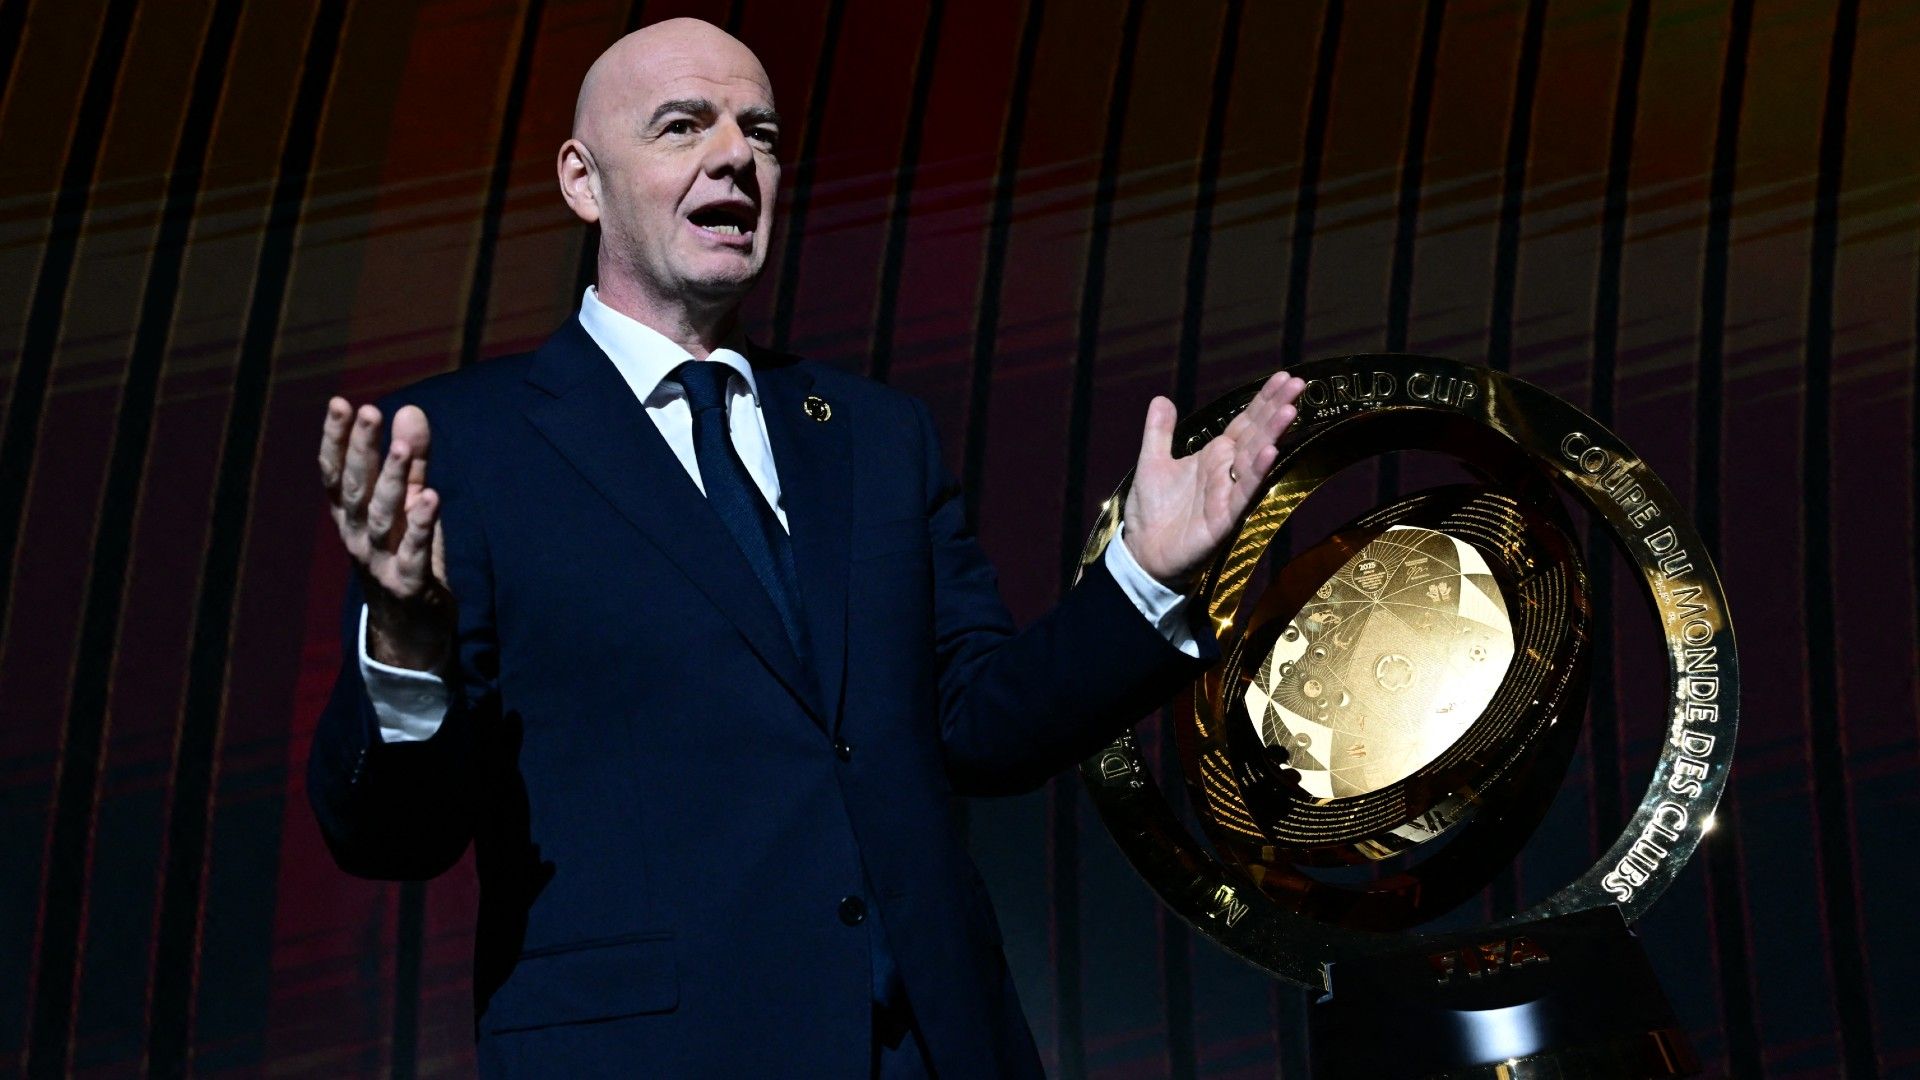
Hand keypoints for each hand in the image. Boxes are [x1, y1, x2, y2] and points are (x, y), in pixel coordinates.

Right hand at [319, 398, 453, 670]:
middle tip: (368, 411)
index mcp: (351, 514)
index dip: (335, 439)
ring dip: (391, 481)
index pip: (336, 472)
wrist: (410, 626)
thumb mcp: (408, 503)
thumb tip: (411, 408)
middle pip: (356, 488)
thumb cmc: (404, 554)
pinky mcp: (408, 584)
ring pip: (382, 517)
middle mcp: (356, 535)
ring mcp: (379, 561)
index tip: (340, 403)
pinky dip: (422, 526)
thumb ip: (411, 460)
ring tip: (401, 448)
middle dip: (361, 449)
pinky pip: (413, 552)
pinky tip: (433, 498)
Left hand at [1121, 371, 1308, 588]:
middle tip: (1298, 384)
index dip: (1264, 400)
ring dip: (1272, 434)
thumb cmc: (1151, 511)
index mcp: (1214, 456)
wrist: (1143, 553)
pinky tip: (1270, 452)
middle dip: (1276, 409)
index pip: (1245, 422)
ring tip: (1289, 410)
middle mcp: (1227, 471)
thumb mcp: (1152, 462)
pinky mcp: (1225, 517)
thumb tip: (1162, 398)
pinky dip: (1257, 472)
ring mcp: (1229, 493)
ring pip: (1255, 459)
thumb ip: (1159, 432)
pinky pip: (1244, 492)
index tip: (1286, 377)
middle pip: (1257, 434)